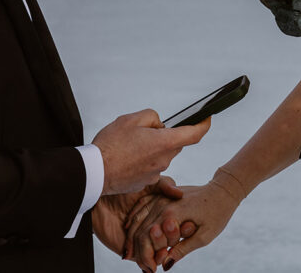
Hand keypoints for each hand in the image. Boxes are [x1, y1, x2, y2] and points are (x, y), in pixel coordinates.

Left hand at [91, 176, 185, 255]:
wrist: (100, 193)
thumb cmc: (123, 185)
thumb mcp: (149, 182)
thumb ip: (165, 185)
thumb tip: (180, 194)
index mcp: (159, 213)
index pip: (176, 225)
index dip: (185, 227)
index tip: (191, 225)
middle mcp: (152, 227)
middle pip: (168, 240)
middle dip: (174, 239)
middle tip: (181, 236)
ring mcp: (141, 239)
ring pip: (157, 250)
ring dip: (163, 250)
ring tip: (167, 248)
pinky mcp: (130, 249)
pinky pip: (143, 258)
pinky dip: (151, 259)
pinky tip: (158, 256)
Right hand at [93, 110, 210, 194]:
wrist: (94, 173)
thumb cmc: (111, 145)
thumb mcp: (131, 119)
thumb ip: (152, 117)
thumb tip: (159, 127)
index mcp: (165, 143)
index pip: (195, 134)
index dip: (204, 125)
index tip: (206, 119)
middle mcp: (164, 160)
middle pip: (174, 144)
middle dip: (164, 136)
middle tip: (143, 131)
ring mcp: (155, 173)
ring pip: (161, 155)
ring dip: (151, 148)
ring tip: (128, 145)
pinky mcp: (145, 183)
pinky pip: (150, 167)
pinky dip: (142, 161)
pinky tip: (125, 158)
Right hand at [125, 175, 244, 270]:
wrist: (222, 191)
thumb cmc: (217, 214)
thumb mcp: (204, 237)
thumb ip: (183, 249)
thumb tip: (165, 264)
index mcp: (172, 214)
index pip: (148, 237)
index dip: (146, 257)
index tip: (151, 270)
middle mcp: (163, 204)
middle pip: (140, 229)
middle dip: (137, 251)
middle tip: (143, 267)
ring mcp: (161, 197)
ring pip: (137, 218)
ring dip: (132, 237)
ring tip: (131, 254)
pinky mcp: (162, 194)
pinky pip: (142, 205)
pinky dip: (133, 218)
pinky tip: (129, 229)